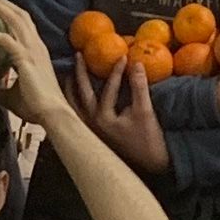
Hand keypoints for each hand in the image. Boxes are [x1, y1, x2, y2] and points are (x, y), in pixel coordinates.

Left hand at [0, 0, 66, 132]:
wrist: (52, 114)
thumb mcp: (10, 95)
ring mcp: (32, 51)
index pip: (24, 26)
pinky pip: (6, 40)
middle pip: (20, 16)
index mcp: (36, 52)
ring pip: (15, 20)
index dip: (11, 14)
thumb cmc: (35, 106)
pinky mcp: (25, 59)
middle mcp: (36, 47)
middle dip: (4, 4)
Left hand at [72, 52, 169, 175]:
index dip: (116, 71)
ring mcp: (90, 129)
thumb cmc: (148, 139)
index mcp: (103, 118)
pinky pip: (77, 114)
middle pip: (81, 94)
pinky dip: (73, 103)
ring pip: (74, 105)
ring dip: (70, 89)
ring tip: (69, 74)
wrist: (151, 164)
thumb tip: (136, 62)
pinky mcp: (92, 134)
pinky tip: (74, 96)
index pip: (108, 89)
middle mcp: (91, 123)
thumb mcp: (145, 111)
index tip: (123, 57)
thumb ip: (139, 86)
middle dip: (80, 74)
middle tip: (78, 55)